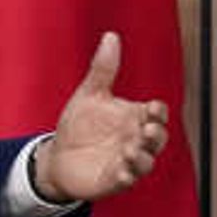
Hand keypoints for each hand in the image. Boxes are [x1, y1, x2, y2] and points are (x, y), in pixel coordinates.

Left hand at [31, 32, 168, 204]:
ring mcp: (127, 161)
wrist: (57, 156)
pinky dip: (126, 176)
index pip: (157, 113)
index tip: (152, 108)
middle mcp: (136, 139)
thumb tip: (111, 36)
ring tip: (129, 150)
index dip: (158, 111)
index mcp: (134, 117)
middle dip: (156, 134)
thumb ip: (103, 68)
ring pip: (146, 161)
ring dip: (142, 157)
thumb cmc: (79, 124)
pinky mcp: (115, 179)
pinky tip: (120, 170)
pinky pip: (127, 180)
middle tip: (145, 129)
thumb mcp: (89, 94)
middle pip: (158, 138)